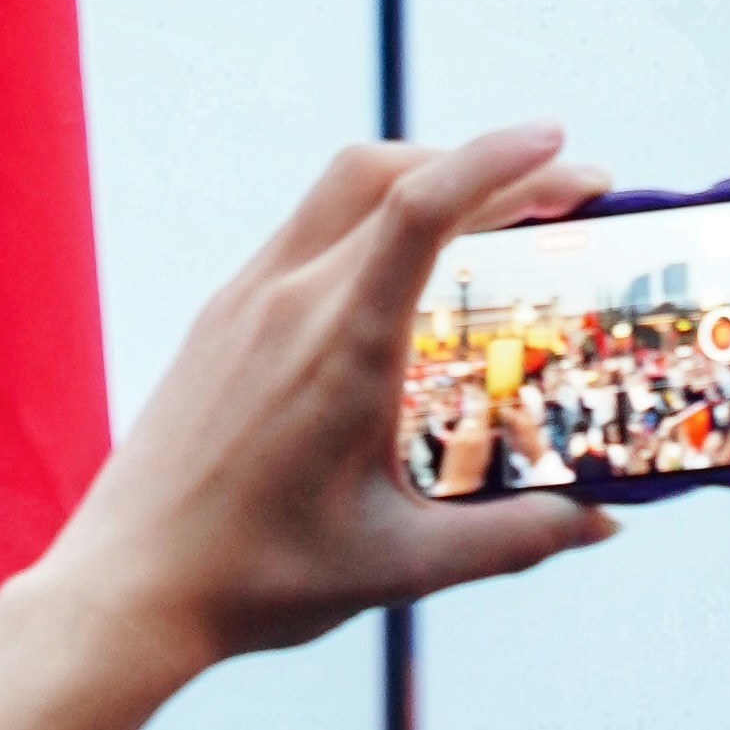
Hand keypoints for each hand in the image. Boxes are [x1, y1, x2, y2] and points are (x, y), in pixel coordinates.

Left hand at [48, 128, 614, 673]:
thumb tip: (602, 519)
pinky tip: (403, 273)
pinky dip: (370, 217)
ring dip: (422, 177)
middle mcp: (289, 299)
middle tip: (561, 190)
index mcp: (339, 345)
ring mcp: (246, 299)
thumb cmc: (260, 580)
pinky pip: (306, 229)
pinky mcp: (220, 315)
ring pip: (341, 188)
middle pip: (387, 173)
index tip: (559, 142)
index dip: (494, 160)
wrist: (127, 587)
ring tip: (492, 215)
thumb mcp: (401, 568)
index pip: (420, 209)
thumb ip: (511, 539)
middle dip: (481, 163)